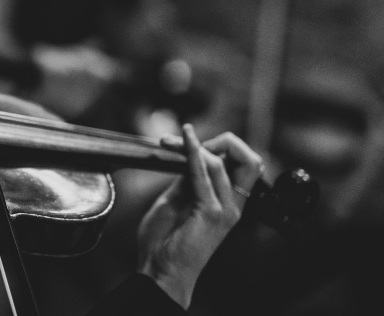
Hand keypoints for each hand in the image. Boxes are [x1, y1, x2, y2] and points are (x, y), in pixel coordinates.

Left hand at [136, 125, 262, 307]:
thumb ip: (187, 178)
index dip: (220, 146)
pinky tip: (183, 140)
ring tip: (167, 141)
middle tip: (192, 138)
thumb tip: (189, 151)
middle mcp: (234, 205)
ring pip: (222, 163)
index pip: (243, 164)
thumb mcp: (176, 199)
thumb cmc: (164, 240)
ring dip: (193, 145)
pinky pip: (204, 174)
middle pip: (249, 160)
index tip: (189, 141)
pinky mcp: (210, 213)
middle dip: (225, 141)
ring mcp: (225, 210)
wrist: (159, 270)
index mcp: (229, 202)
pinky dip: (193, 153)